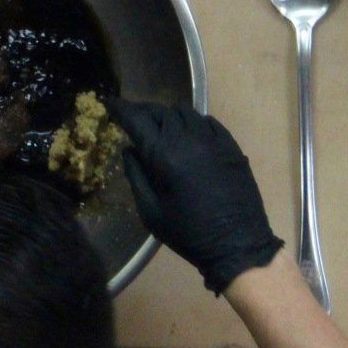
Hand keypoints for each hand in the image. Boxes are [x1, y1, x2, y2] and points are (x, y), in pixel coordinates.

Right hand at [109, 99, 282, 294]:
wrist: (237, 244)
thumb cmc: (188, 233)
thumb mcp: (151, 212)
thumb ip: (136, 176)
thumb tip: (128, 149)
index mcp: (164, 155)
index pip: (136, 119)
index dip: (120, 108)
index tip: (109, 102)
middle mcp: (187, 139)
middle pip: (160, 111)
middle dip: (143, 112)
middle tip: (134, 120)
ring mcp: (213, 140)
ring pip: (185, 112)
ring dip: (169, 116)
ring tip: (162, 127)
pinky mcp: (231, 146)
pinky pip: (208, 122)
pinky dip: (193, 122)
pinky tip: (190, 134)